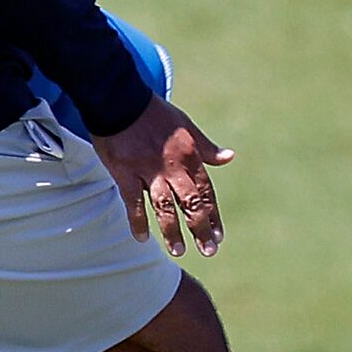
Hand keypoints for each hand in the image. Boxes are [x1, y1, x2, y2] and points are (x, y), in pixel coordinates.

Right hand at [92, 95, 234, 257]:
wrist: (122, 100)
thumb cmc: (156, 114)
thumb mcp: (188, 127)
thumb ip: (207, 147)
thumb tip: (229, 158)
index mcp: (190, 157)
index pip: (206, 192)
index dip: (213, 216)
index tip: (218, 236)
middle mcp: (173, 167)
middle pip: (191, 203)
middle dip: (200, 228)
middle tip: (208, 250)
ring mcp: (148, 171)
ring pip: (165, 206)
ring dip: (172, 230)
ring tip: (178, 251)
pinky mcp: (125, 172)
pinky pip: (133, 202)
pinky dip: (138, 221)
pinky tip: (142, 238)